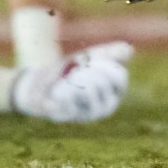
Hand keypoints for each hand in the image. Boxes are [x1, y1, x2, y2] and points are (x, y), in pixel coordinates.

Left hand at [10, 42, 134, 122]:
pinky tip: (57, 89)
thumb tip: (129, 51)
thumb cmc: (68, 70)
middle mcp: (104, 107)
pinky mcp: (67, 117)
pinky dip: (61, 88)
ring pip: (87, 90)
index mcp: (113, 93)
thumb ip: (109, 54)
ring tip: (66, 78)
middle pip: (102, 82)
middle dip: (87, 69)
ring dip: (74, 77)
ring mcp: (86, 115)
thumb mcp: (89, 58)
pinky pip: (67, 97)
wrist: (37, 82)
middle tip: (75, 69)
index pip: (120, 77)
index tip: (91, 59)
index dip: (105, 63)